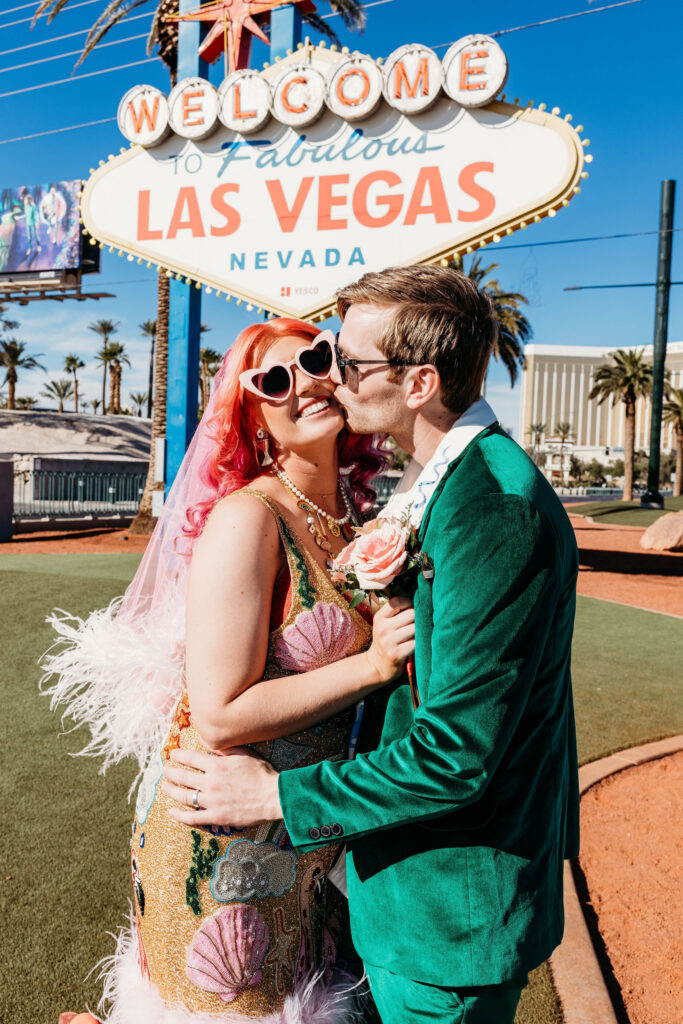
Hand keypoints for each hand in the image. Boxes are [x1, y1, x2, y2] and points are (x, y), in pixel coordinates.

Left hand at [162, 747, 281, 826]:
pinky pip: (192, 818)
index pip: (191, 758)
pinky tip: (172, 811)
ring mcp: (212, 801)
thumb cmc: (261, 773)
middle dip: (171, 772)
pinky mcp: (216, 817)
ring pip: (184, 796)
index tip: (173, 754)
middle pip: (183, 776)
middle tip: (165, 770)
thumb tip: (207, 741)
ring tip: (165, 787)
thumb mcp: (243, 753)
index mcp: (217, 765)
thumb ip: (223, 748)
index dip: (179, 755)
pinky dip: (179, 815)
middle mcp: (211, 782)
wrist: (273, 796)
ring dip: (171, 791)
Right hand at [365, 595, 414, 682]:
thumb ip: (396, 612)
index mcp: (379, 617)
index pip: (396, 601)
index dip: (410, 601)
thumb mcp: (384, 624)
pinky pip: (415, 643)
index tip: (416, 606)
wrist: (377, 665)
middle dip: (420, 616)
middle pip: (411, 614)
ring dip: (421, 630)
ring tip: (421, 632)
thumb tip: (419, 599)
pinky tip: (418, 644)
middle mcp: (382, 628)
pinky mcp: (396, 654)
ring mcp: (388, 641)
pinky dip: (420, 642)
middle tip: (424, 620)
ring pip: (415, 628)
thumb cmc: (385, 640)